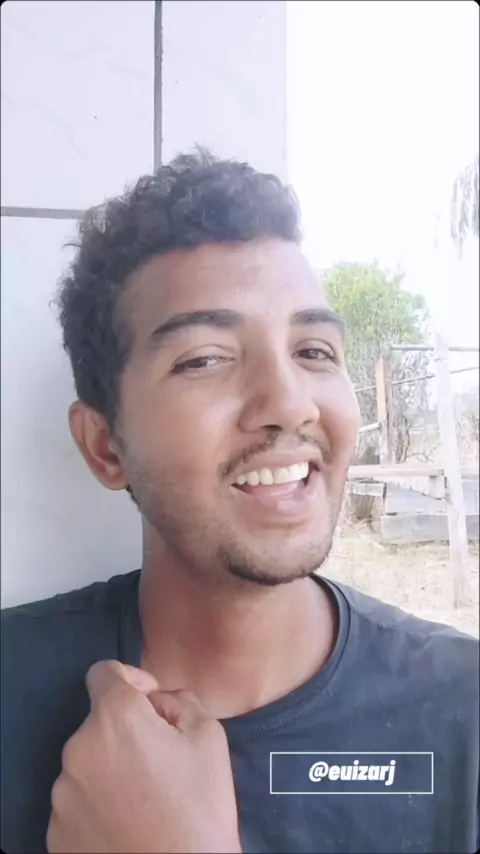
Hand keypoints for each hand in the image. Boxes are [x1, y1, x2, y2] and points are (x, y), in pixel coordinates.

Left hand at [47, 660, 241, 852]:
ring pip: (87, 764)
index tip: (151, 703)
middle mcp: (77, 749)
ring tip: (145, 799)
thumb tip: (159, 701)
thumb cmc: (199, 810)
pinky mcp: (57, 832)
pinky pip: (78, 802)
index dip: (132, 680)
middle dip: (126, 732)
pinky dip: (99, 805)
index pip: (104, 672)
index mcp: (114, 718)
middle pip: (99, 723)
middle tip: (160, 761)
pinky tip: (128, 823)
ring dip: (111, 769)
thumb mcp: (209, 737)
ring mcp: (62, 795)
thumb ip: (181, 700)